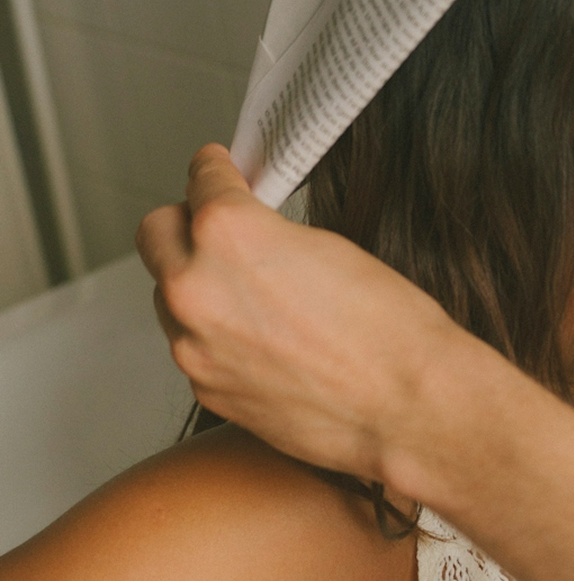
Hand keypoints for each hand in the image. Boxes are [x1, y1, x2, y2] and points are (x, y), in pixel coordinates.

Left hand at [137, 146, 459, 483]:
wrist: (410, 408)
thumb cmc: (391, 332)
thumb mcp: (329, 248)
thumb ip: (268, 233)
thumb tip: (246, 234)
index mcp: (229, 234)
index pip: (200, 181)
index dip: (215, 172)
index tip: (217, 173)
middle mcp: (196, 288)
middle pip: (156, 233)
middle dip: (185, 225)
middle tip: (217, 229)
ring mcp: (195, 346)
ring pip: (170, 297)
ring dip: (199, 287)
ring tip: (256, 300)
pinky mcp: (206, 391)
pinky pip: (196, 348)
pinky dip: (220, 339)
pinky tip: (269, 344)